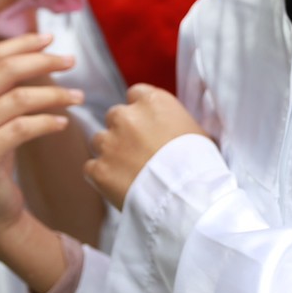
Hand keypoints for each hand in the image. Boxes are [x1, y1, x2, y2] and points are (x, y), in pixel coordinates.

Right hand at [0, 32, 79, 248]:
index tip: (51, 39)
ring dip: (55, 94)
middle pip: (5, 70)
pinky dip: (47, 121)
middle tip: (72, 61)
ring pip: (18, 98)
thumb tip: (35, 48)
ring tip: (79, 97)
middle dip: (43, 61)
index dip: (23, 44)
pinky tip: (63, 122)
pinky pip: (22, 127)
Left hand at [85, 84, 207, 210]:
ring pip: (100, 141)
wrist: (188, 198)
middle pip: (115, 117)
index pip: (135, 95)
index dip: (141, 113)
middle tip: (139, 152)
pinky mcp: (98, 169)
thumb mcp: (196, 130)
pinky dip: (102, 176)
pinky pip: (92, 168)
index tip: (147, 127)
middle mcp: (125, 116)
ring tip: (130, 172)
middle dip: (124, 132)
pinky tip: (119, 186)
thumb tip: (172, 123)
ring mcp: (109, 142)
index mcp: (151, 101)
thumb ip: (173, 119)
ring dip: (111, 153)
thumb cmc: (200, 165)